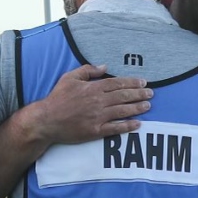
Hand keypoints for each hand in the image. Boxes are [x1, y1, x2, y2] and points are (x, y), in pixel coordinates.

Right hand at [32, 64, 152, 143]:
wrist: (47, 120)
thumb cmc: (57, 98)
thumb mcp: (70, 77)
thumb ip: (88, 70)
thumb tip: (105, 66)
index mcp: (93, 88)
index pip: (118, 83)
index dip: (132, 83)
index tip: (143, 83)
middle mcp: (98, 101)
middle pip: (124, 96)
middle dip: (139, 94)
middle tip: (151, 94)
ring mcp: (98, 117)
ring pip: (123, 111)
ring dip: (137, 108)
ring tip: (148, 106)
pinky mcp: (96, 131)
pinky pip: (116, 128)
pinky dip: (128, 126)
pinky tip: (138, 124)